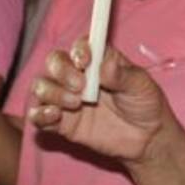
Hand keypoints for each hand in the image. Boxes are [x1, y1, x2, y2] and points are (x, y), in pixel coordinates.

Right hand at [27, 38, 166, 163]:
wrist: (146, 139)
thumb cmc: (145, 104)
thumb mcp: (141, 86)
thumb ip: (123, 76)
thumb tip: (105, 66)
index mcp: (99, 60)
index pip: (81, 45)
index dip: (79, 50)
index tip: (85, 61)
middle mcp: (78, 75)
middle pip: (54, 62)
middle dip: (61, 71)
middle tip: (80, 86)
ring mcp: (67, 98)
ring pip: (41, 86)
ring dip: (52, 92)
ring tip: (75, 103)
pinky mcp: (61, 122)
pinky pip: (37, 115)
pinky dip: (39, 114)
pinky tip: (54, 116)